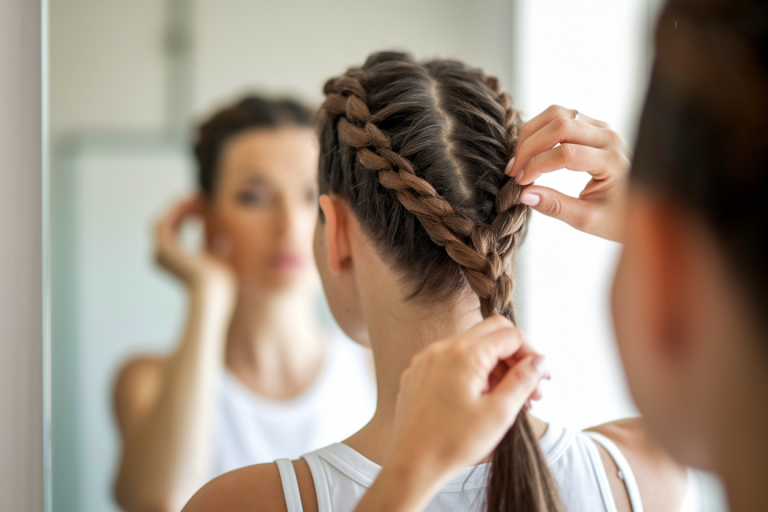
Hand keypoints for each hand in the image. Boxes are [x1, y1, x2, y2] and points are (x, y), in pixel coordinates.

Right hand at [154, 196, 235, 297]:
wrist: (214, 294)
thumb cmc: (222, 282)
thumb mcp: (221, 257)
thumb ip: (217, 243)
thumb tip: (222, 230)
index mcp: (175, 261)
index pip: (178, 230)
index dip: (190, 214)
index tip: (205, 204)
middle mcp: (162, 258)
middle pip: (169, 223)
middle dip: (184, 208)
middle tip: (200, 196)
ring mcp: (159, 253)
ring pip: (164, 221)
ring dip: (180, 207)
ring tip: (198, 197)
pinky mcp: (162, 249)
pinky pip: (164, 222)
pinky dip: (177, 211)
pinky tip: (194, 204)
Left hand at [387, 315, 548, 485]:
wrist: (412, 464)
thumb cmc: (452, 443)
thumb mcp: (499, 413)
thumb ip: (523, 381)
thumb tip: (540, 360)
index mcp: (464, 354)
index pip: (510, 335)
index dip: (531, 354)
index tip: (541, 379)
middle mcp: (442, 348)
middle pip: (490, 333)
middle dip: (515, 356)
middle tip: (530, 388)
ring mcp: (426, 359)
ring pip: (471, 346)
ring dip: (493, 365)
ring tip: (507, 398)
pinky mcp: (418, 372)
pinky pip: (451, 359)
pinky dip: (471, 370)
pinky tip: (479, 398)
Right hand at [506, 105, 630, 242]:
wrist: (644, 206)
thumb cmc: (619, 217)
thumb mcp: (588, 220)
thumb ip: (557, 207)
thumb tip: (524, 194)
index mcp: (613, 162)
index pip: (566, 153)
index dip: (537, 166)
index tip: (520, 183)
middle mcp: (610, 138)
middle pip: (560, 125)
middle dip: (529, 147)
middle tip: (513, 172)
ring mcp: (602, 128)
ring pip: (558, 114)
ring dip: (532, 133)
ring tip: (519, 160)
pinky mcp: (594, 126)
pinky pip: (562, 116)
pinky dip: (540, 129)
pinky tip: (530, 151)